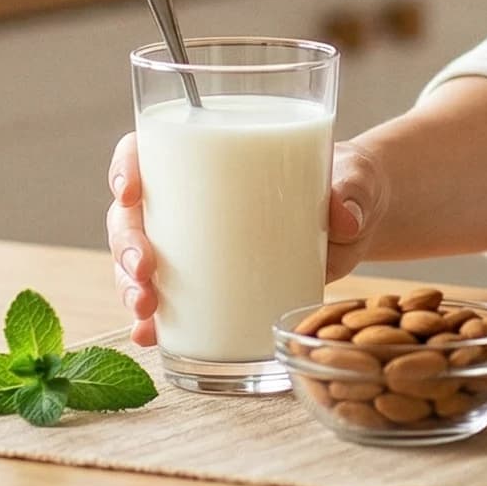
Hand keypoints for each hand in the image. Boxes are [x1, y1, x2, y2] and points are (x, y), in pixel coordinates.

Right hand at [106, 131, 390, 343]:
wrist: (360, 221)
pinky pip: (166, 299)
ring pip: (138, 258)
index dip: (126, 166)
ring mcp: (194, 243)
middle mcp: (188, 197)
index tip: (131, 192)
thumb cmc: (347, 181)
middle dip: (126, 243)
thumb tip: (345, 217)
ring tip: (145, 310)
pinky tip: (149, 336)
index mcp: (210, 154)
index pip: (147, 149)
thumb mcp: (354, 177)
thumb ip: (351, 189)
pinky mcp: (209, 280)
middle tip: (144, 270)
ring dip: (129, 285)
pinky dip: (152, 318)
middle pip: (132, 212)